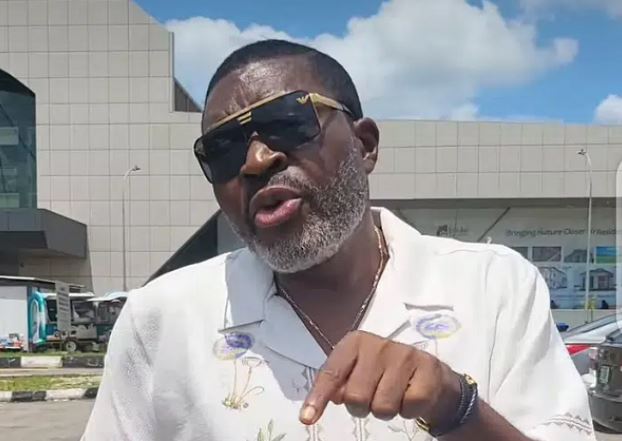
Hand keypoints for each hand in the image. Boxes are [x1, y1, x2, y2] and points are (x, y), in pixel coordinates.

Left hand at [300, 331, 461, 425]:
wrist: (428, 373)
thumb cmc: (383, 372)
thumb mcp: (357, 370)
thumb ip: (339, 381)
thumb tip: (333, 396)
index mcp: (355, 342)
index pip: (332, 372)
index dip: (319, 397)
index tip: (307, 418)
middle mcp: (379, 345)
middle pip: (356, 396)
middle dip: (361, 407)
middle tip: (372, 398)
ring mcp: (405, 356)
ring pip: (382, 406)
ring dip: (385, 410)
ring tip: (392, 395)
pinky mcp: (427, 371)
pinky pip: (408, 408)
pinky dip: (407, 411)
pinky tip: (409, 396)